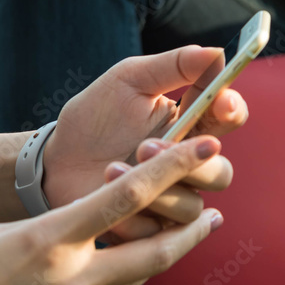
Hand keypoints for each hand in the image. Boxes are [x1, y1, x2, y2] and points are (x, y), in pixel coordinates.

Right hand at [0, 139, 222, 284]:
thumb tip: (94, 217)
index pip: (127, 194)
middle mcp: (70, 277)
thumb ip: (59, 225)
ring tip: (186, 238)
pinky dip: (122, 281)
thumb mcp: (4, 234)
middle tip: (217, 216)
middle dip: (192, 231)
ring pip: (138, 277)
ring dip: (164, 256)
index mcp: (49, 239)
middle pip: (155, 250)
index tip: (207, 145)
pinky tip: (125, 269)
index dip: (173, 167)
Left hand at [43, 45, 246, 240]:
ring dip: (156, 190)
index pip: (230, 117)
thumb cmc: (94, 118)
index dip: (232, 109)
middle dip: (190, 163)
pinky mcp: (151, 228)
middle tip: (148, 146)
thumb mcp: (129, 80)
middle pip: (220, 172)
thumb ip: (174, 65)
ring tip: (113, 168)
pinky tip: (106, 195)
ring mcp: (172, 199)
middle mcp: (190, 165)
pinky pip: (159, 233)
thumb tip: (217, 51)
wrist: (53, 163)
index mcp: (193, 124)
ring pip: (192, 207)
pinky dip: (132, 215)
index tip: (221, 101)